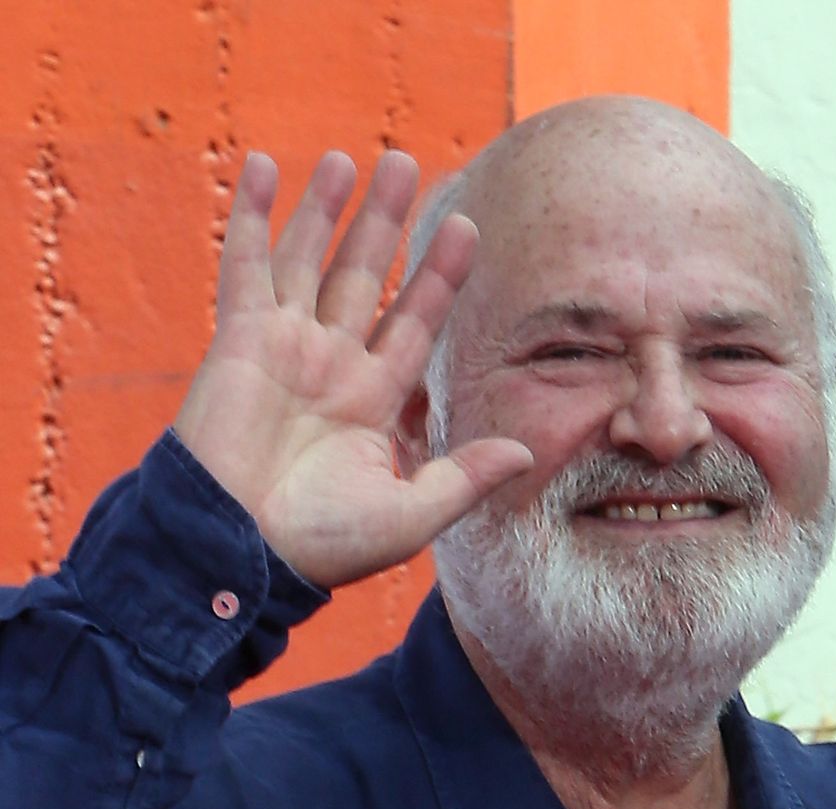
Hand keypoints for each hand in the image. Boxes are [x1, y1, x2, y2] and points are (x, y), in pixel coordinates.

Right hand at [172, 150, 532, 588]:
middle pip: (365, 276)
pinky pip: (248, 266)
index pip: (415, 320)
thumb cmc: (320, 546)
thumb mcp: (411, 513)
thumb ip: (465, 477)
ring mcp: (283, 347)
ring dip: (328, 207)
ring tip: (353, 157)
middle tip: (409, 164)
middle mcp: (331, 363)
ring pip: (310, 260)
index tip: (469, 228)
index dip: (439, 275)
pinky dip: (255, 217)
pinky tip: (268, 167)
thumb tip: (528, 452)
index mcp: (373, 398)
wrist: (239, 554)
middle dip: (386, 223)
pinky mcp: (239, 340)